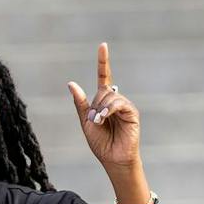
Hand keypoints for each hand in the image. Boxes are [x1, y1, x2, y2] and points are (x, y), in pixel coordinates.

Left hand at [68, 43, 140, 173]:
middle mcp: (115, 100)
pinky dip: (110, 108)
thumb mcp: (85, 121)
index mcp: (103, 101)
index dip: (103, 62)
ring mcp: (124, 105)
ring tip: (100, 122)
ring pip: (110, 96)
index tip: (103, 46)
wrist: (112, 158)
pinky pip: (120, 102)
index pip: (103, 77)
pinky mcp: (132, 112)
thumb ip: (80, 102)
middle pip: (103, 90)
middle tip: (95, 121)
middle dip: (95, 105)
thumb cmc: (100, 143)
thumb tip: (71, 83)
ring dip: (101, 109)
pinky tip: (105, 117)